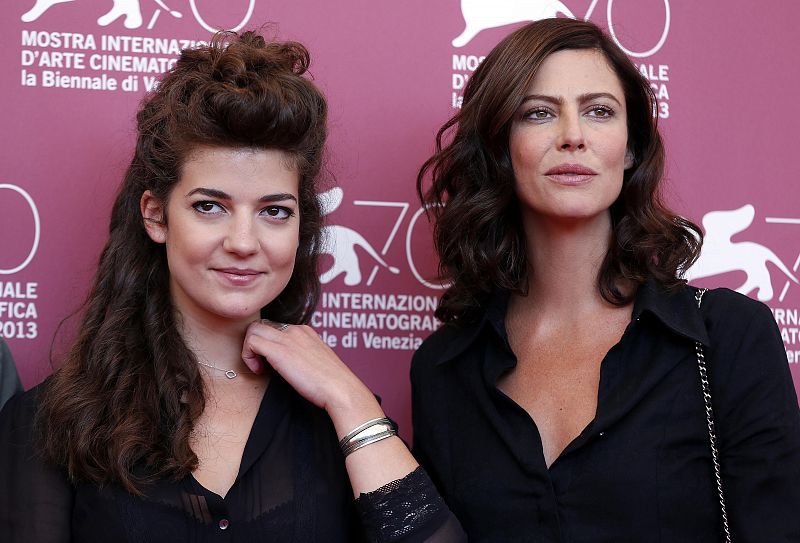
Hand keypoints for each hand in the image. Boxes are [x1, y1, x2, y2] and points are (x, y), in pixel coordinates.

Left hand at [241, 321, 382, 431]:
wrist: (339, 389)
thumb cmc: (330, 384)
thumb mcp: (316, 363)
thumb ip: (302, 358)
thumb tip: (290, 366)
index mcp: (305, 332)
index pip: (276, 328)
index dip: (269, 345)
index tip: (272, 365)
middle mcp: (296, 330)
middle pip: (262, 325)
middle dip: (256, 344)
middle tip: (262, 365)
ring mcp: (287, 338)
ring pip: (254, 329)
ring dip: (250, 349)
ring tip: (260, 368)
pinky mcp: (279, 350)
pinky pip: (251, 342)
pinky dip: (248, 356)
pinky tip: (259, 371)